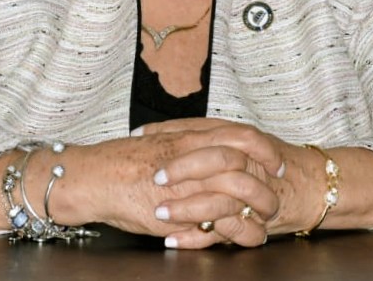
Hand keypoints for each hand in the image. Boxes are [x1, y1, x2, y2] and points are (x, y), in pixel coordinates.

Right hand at [47, 119, 282, 245]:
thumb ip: (187, 142)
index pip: (240, 135)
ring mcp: (187, 186)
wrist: (95, 178)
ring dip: (258, 208)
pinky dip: (240, 232)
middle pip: (245, 163)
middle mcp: (192, 158)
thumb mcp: (160, 140)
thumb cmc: (122, 160)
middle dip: (267, 181)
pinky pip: (220, 223)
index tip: (275, 159)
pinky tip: (248, 237)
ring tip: (267, 218)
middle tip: (277, 192)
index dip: (263, 148)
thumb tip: (209, 142)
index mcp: (190, 137)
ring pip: (238, 195)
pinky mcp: (180, 213)